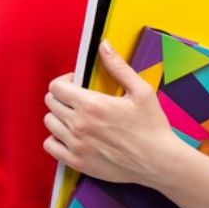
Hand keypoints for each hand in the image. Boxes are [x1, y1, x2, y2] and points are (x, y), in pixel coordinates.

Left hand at [43, 39, 183, 185]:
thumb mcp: (141, 91)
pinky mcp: (77, 162)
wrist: (159, 162)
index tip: (76, 83)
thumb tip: (104, 46)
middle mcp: (79, 124)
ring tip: (75, 116)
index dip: (65, 81)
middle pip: (51, 102)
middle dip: (62, 96)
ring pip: (49, 123)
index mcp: (91, 104)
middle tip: (77, 99)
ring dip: (59, 116)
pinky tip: (70, 136)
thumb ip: (118, 66)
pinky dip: (56, 139)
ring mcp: (76, 145)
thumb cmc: (152, 127)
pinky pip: (50, 146)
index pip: (57, 86)